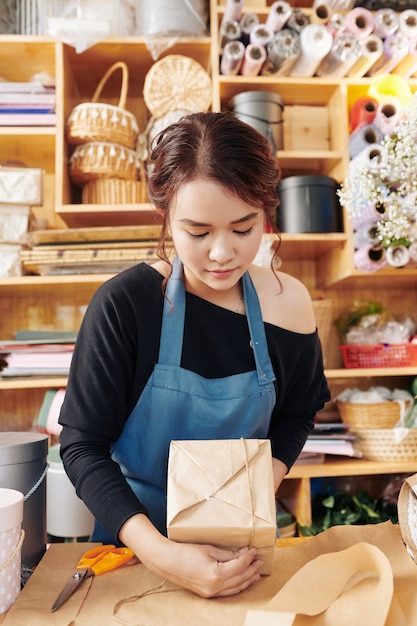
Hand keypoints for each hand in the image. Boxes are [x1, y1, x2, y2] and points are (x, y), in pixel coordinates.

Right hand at [119, 514, 263, 597]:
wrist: (167, 561)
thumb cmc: (186, 552)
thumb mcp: (209, 549)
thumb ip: (228, 554)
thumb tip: (244, 553)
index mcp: (216, 574)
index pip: (239, 566)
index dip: (249, 557)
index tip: (254, 550)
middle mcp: (215, 587)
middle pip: (240, 578)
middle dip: (251, 569)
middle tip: (260, 561)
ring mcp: (211, 592)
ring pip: (236, 588)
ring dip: (247, 580)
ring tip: (256, 573)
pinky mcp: (207, 594)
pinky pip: (227, 592)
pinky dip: (237, 586)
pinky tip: (242, 581)